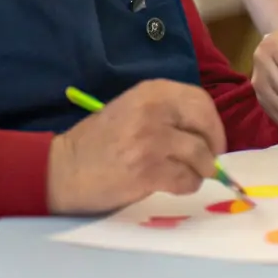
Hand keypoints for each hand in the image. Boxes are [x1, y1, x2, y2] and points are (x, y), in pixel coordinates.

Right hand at [47, 79, 225, 213]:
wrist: (64, 169)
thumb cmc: (98, 141)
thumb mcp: (131, 109)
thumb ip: (166, 113)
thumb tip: (204, 132)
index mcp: (151, 91)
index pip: (200, 100)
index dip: (212, 123)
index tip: (213, 140)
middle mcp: (154, 110)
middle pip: (206, 124)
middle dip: (214, 146)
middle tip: (209, 161)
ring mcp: (152, 140)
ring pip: (200, 155)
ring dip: (201, 170)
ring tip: (188, 175)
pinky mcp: (148, 171)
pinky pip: (186, 179)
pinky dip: (187, 185)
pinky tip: (175, 185)